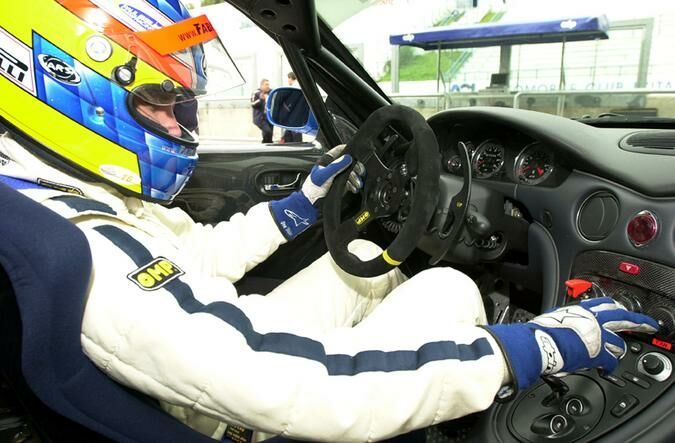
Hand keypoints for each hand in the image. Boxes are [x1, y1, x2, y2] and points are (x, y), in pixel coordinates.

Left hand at [269, 147, 352, 238]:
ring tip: (357, 183)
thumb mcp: (325, 175)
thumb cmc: (313, 188)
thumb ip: (336, 166)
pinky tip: (355, 188)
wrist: (311, 203)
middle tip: (360, 172)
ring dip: (355, 178)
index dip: (348, 150)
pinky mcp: (338, 184)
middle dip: (355, 167)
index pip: (339, 150)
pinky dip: (353, 185)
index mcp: (326, 161)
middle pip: (348, 162)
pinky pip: (349, 182)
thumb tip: (347, 158)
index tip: (356, 154)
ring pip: (349, 173)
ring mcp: (336, 176)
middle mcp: (332, 167)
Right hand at [487, 297, 658, 389]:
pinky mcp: (598, 352)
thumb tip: (563, 329)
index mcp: (579, 309)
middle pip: (622, 317)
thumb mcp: (552, 320)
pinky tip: (606, 370)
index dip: (614, 306)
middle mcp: (591, 319)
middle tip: (647, 324)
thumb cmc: (538, 333)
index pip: (603, 303)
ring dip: (618, 350)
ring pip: (619, 343)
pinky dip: (609, 367)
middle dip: (638, 321)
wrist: (537, 344)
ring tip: (616, 355)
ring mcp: (597, 335)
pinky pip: (611, 361)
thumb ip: (564, 322)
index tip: (619, 308)